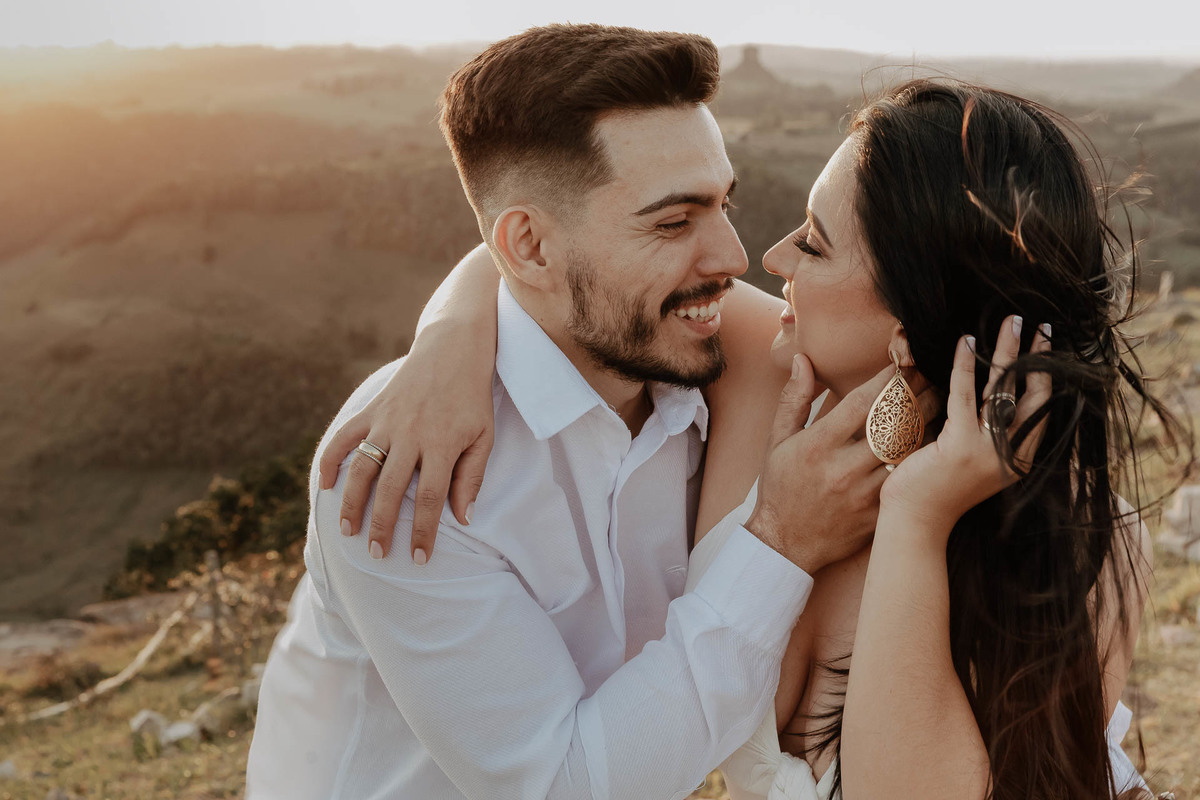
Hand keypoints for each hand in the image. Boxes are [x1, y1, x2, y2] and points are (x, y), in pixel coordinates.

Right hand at [318, 322, 495, 562]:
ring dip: (352, 502)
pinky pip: (344, 437)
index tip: (420, 558)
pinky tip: (326, 486)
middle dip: (383, 526)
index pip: (432, 499)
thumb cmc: (472, 398)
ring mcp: (386, 422)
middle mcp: (411, 435)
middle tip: (377, 553)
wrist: (452, 349)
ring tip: (347, 531)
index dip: (425, 532)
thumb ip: (472, 477)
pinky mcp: (371, 410)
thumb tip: (463, 518)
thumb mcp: (484, 437)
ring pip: (362, 468)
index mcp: (442, 444)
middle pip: (393, 489)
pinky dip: (330, 460)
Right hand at [744, 355, 937, 572]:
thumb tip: (803, 360)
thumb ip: (792, 399)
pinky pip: (909, 478)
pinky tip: (933, 441)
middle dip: (918, 395)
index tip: (905, 363)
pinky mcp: (878, 512)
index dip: (889, 379)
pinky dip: (922, 457)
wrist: (785, 543)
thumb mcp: (776, 441)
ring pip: (909, 451)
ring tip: (940, 402)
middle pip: (894, 425)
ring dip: (928, 424)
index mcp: (818, 445)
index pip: (862, 402)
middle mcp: (843, 468)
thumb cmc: (780, 486)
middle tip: (932, 376)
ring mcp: (864, 493)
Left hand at [880, 315, 1051, 536]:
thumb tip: (996, 395)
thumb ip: (989, 433)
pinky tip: (966, 342)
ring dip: (1007, 351)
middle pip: (1031, 393)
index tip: (1047, 344)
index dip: (1047, 373)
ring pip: (1003, 390)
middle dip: (1036, 355)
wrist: (915, 523)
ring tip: (1010, 320)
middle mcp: (1011, 455)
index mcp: (1020, 459)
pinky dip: (966, 366)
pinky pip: (964, 396)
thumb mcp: (976, 461)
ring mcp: (987, 452)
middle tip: (1038, 323)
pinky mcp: (959, 447)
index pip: (1042, 407)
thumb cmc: (938, 490)